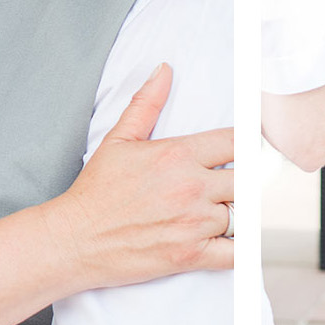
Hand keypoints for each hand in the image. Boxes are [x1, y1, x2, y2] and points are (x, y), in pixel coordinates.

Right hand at [59, 64, 234, 288]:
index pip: (236, 141)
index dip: (249, 144)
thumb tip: (164, 70)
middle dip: (246, 181)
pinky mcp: (191, 255)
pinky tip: (234, 242)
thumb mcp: (119, 139)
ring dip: (238, 214)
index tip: (249, 150)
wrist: (75, 239)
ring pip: (243, 215)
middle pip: (248, 178)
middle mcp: (191, 186)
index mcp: (178, 154)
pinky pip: (237, 254)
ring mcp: (193, 223)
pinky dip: (242, 250)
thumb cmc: (96, 190)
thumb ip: (146, 103)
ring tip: (226, 213)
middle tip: (237, 186)